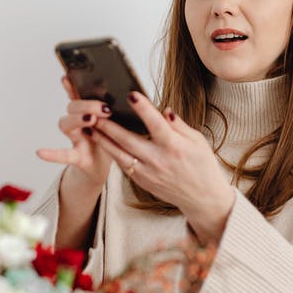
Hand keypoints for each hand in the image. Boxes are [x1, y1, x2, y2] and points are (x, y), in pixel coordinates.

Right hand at [35, 75, 113, 188]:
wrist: (109, 166)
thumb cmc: (114, 142)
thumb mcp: (120, 122)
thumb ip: (119, 109)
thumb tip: (133, 95)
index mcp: (91, 112)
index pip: (79, 93)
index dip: (72, 84)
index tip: (68, 75)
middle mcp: (80, 123)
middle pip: (73, 106)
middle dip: (86, 104)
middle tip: (104, 108)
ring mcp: (76, 138)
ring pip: (66, 124)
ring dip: (76, 119)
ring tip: (91, 120)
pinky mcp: (77, 156)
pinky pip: (62, 154)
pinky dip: (51, 153)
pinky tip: (39, 152)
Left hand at [88, 91, 234, 241]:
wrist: (202, 197)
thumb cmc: (202, 165)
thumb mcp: (198, 141)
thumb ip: (179, 125)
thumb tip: (164, 110)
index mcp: (175, 146)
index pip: (155, 123)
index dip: (143, 108)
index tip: (131, 94)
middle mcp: (158, 160)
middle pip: (128, 139)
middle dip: (109, 125)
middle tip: (95, 111)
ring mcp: (147, 172)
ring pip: (119, 154)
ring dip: (103, 140)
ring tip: (90, 127)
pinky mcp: (141, 181)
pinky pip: (123, 164)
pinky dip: (112, 152)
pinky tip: (102, 142)